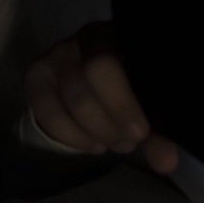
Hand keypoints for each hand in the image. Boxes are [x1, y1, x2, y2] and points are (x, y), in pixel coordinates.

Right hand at [22, 21, 178, 173]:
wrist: (106, 78)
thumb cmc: (137, 87)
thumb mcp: (151, 106)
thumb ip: (161, 133)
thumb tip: (166, 163)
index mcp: (122, 38)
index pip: (110, 65)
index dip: (122, 104)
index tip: (140, 134)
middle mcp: (87, 39)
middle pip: (87, 79)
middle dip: (108, 121)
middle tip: (128, 142)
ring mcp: (58, 55)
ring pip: (68, 95)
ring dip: (92, 130)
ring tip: (113, 144)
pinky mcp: (38, 76)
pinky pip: (44, 109)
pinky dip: (69, 135)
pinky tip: (92, 144)